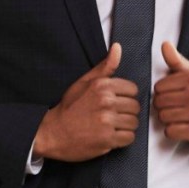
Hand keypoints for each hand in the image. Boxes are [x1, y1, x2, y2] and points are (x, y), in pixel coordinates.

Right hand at [32, 43, 141, 161]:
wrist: (53, 132)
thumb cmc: (69, 107)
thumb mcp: (84, 82)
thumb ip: (105, 66)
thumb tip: (118, 47)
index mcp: (102, 85)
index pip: (133, 90)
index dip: (125, 97)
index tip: (114, 102)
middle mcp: (106, 101)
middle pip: (135, 107)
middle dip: (125, 112)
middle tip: (111, 116)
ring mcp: (107, 121)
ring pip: (134, 123)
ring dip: (125, 127)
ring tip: (110, 126)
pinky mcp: (107, 139)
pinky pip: (129, 138)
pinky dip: (122, 139)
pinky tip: (110, 136)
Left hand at [152, 41, 188, 149]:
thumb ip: (178, 62)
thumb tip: (165, 45)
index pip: (159, 86)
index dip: (162, 93)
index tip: (171, 95)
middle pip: (159, 102)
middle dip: (163, 107)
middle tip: (175, 108)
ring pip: (163, 117)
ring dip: (168, 120)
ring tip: (180, 117)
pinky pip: (171, 131)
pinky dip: (173, 132)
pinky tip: (183, 127)